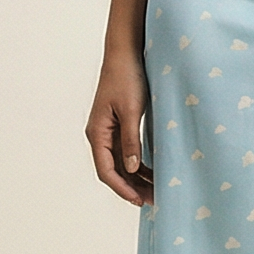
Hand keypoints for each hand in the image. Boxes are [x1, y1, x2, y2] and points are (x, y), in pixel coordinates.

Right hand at [87, 53, 153, 204]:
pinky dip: (140, 163)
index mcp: (98, 133)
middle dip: (132, 187)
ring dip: (137, 177)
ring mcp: (109, 131)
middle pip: (114, 170)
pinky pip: (127, 151)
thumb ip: (131, 140)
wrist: (126, 53)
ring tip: (156, 189)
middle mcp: (100, 135)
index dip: (122, 188)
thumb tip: (132, 168)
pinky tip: (154, 171)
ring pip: (122, 162)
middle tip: (153, 200)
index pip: (106, 170)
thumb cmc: (126, 77)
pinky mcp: (120, 125)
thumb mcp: (132, 110)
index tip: (139, 201)